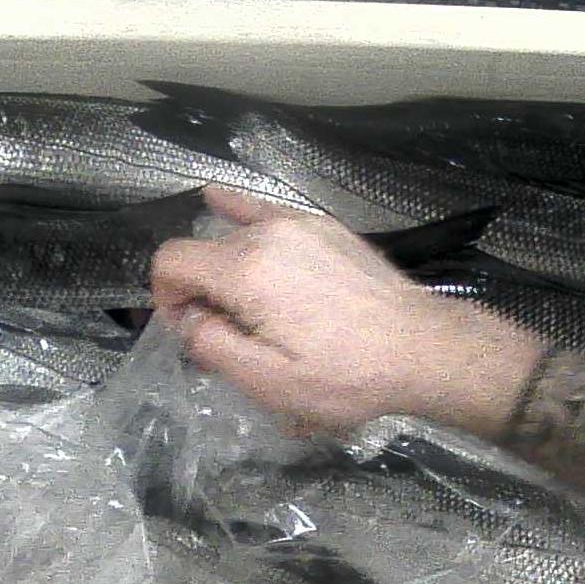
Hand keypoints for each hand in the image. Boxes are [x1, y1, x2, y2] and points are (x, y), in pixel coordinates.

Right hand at [150, 188, 526, 435]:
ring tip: (245, 307)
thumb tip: (185, 321)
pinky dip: (241, 215)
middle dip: (198, 290)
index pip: (171, 261)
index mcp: (246, 270)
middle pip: (203, 249)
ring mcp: (300, 225)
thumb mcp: (268, 381)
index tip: (188, 331)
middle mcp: (268, 234)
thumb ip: (211, 345)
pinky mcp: (325, 228)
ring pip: (235, 234)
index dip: (164, 297)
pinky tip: (222, 202)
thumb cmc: (345, 375)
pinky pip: (267, 213)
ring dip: (225, 268)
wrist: (420, 349)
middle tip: (225, 336)